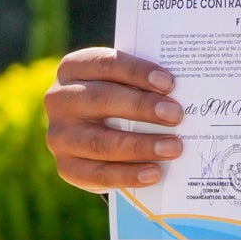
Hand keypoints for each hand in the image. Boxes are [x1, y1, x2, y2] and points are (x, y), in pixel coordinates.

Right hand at [43, 48, 180, 193]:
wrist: (96, 137)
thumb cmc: (119, 101)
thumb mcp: (124, 84)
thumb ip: (143, 85)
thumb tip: (181, 93)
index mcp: (74, 68)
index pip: (105, 64)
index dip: (137, 73)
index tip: (169, 83)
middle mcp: (59, 99)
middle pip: (102, 100)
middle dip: (142, 107)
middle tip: (176, 115)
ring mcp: (59, 135)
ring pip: (100, 141)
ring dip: (140, 145)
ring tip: (173, 148)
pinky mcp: (66, 166)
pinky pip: (97, 174)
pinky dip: (128, 174)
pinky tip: (154, 172)